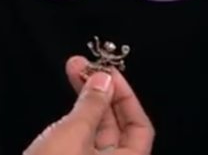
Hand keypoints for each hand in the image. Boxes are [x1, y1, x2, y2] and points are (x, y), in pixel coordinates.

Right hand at [23, 57, 153, 154]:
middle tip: (83, 66)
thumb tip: (104, 79)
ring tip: (72, 71)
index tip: (107, 72)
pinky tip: (68, 102)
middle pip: (118, 127)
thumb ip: (91, 105)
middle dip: (101, 93)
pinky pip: (82, 141)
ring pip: (98, 131)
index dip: (125, 96)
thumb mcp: (73, 134)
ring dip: (86, 101)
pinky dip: (76, 119)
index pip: (139, 126)